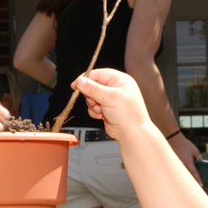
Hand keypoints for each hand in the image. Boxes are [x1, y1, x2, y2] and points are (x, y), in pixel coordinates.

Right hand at [79, 70, 202, 182]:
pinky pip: (93, 106)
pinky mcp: (107, 108)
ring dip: (92, 105)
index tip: (75, 85)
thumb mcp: (109, 97)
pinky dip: (94, 111)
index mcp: (120, 80)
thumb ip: (93, 88)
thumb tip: (80, 81)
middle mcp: (116, 87)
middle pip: (93, 85)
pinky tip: (102, 115)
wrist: (132, 133)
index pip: (99, 73)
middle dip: (91, 95)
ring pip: (91, 97)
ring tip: (100, 110)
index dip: (86, 78)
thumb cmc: (128, 114)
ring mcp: (111, 98)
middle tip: (94, 102)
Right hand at [168, 134, 202, 184]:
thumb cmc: (185, 145)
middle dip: (193, 180)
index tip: (202, 184)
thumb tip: (201, 164)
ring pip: (184, 173)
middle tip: (198, 184)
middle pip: (189, 175)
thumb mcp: (195, 150)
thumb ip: (199, 158)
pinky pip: (181, 170)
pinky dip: (184, 171)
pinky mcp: (176, 163)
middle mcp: (182, 165)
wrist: (174, 140)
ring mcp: (178, 165)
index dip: (198, 179)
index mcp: (188, 162)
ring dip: (188, 176)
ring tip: (193, 179)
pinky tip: (187, 171)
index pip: (195, 173)